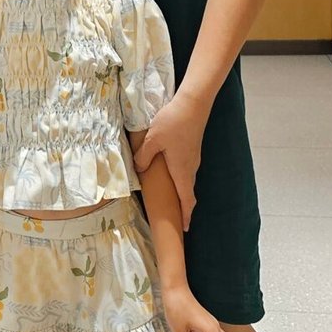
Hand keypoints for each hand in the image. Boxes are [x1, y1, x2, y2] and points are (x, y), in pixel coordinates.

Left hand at [133, 90, 208, 225]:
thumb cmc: (173, 122)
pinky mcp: (192, 148)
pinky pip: (186, 169)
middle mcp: (191, 167)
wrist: (193, 103)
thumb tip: (138, 169)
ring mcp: (194, 157)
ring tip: (171, 199)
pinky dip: (181, 178)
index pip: (186, 199)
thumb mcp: (152, 139)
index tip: (184, 228)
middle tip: (175, 217)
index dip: (186, 215)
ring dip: (182, 192)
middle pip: (188, 192)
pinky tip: (170, 173)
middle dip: (183, 206)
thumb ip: (143, 156)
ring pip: (187, 180)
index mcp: (182, 170)